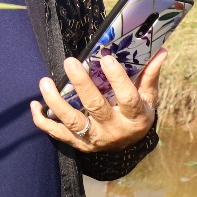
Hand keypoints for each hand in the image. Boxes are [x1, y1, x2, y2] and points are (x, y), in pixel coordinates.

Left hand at [31, 49, 165, 151]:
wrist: (127, 146)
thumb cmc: (136, 114)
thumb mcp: (147, 98)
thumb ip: (149, 75)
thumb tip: (160, 50)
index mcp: (135, 117)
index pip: (128, 98)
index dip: (117, 79)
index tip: (106, 58)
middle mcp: (114, 130)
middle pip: (95, 106)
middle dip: (81, 84)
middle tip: (70, 62)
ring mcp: (94, 138)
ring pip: (72, 121)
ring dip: (55, 101)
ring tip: (45, 81)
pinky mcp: (77, 144)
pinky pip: (56, 133)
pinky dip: (42, 120)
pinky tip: (35, 104)